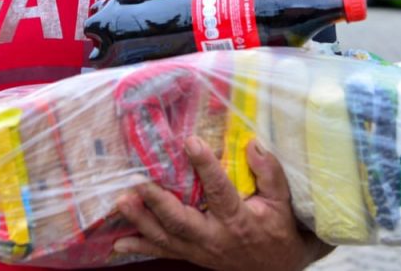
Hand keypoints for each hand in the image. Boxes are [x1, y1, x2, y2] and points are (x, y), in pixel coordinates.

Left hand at [114, 136, 330, 270]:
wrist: (278, 268)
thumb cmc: (279, 229)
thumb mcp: (282, 202)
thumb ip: (270, 172)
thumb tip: (253, 143)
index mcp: (238, 220)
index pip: (219, 191)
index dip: (204, 166)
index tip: (190, 142)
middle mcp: (215, 237)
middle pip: (181, 221)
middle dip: (157, 202)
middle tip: (137, 181)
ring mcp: (200, 250)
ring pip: (166, 237)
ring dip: (141, 220)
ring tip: (122, 201)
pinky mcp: (191, 256)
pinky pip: (163, 252)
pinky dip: (140, 245)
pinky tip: (118, 240)